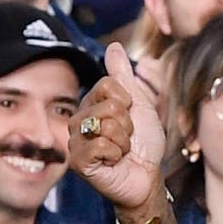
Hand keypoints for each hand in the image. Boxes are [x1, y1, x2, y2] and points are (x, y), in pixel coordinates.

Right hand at [68, 59, 168, 218]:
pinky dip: (116, 155)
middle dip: (127, 125)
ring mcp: (76, 141)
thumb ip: (123, 76)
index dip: (127, 102)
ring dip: (123, 141)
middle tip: (126, 140)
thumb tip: (113, 46)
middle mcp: (79, 120)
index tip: (130, 119)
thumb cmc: (143, 143)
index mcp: (91, 104)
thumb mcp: (139, 105)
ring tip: (120, 151)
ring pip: (107, 125)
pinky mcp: (77, 162)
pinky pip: (102, 145)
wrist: (147, 177)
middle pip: (109, 105)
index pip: (107, 85)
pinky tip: (112, 163)